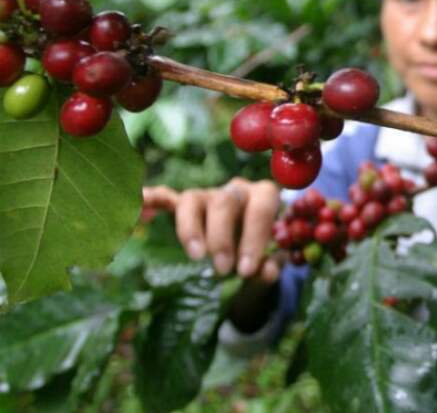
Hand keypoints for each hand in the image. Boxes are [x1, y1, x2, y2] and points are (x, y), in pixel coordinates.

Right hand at [142, 178, 281, 281]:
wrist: (246, 253)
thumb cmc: (259, 255)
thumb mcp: (269, 265)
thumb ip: (270, 267)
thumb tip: (266, 271)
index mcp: (263, 196)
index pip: (262, 205)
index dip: (255, 236)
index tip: (247, 269)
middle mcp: (235, 189)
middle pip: (224, 201)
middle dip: (222, 237)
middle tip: (222, 269)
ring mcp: (207, 195)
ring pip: (192, 199)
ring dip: (191, 228)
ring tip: (196, 256)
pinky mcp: (182, 205)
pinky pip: (164, 198)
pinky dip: (152, 199)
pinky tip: (141, 202)